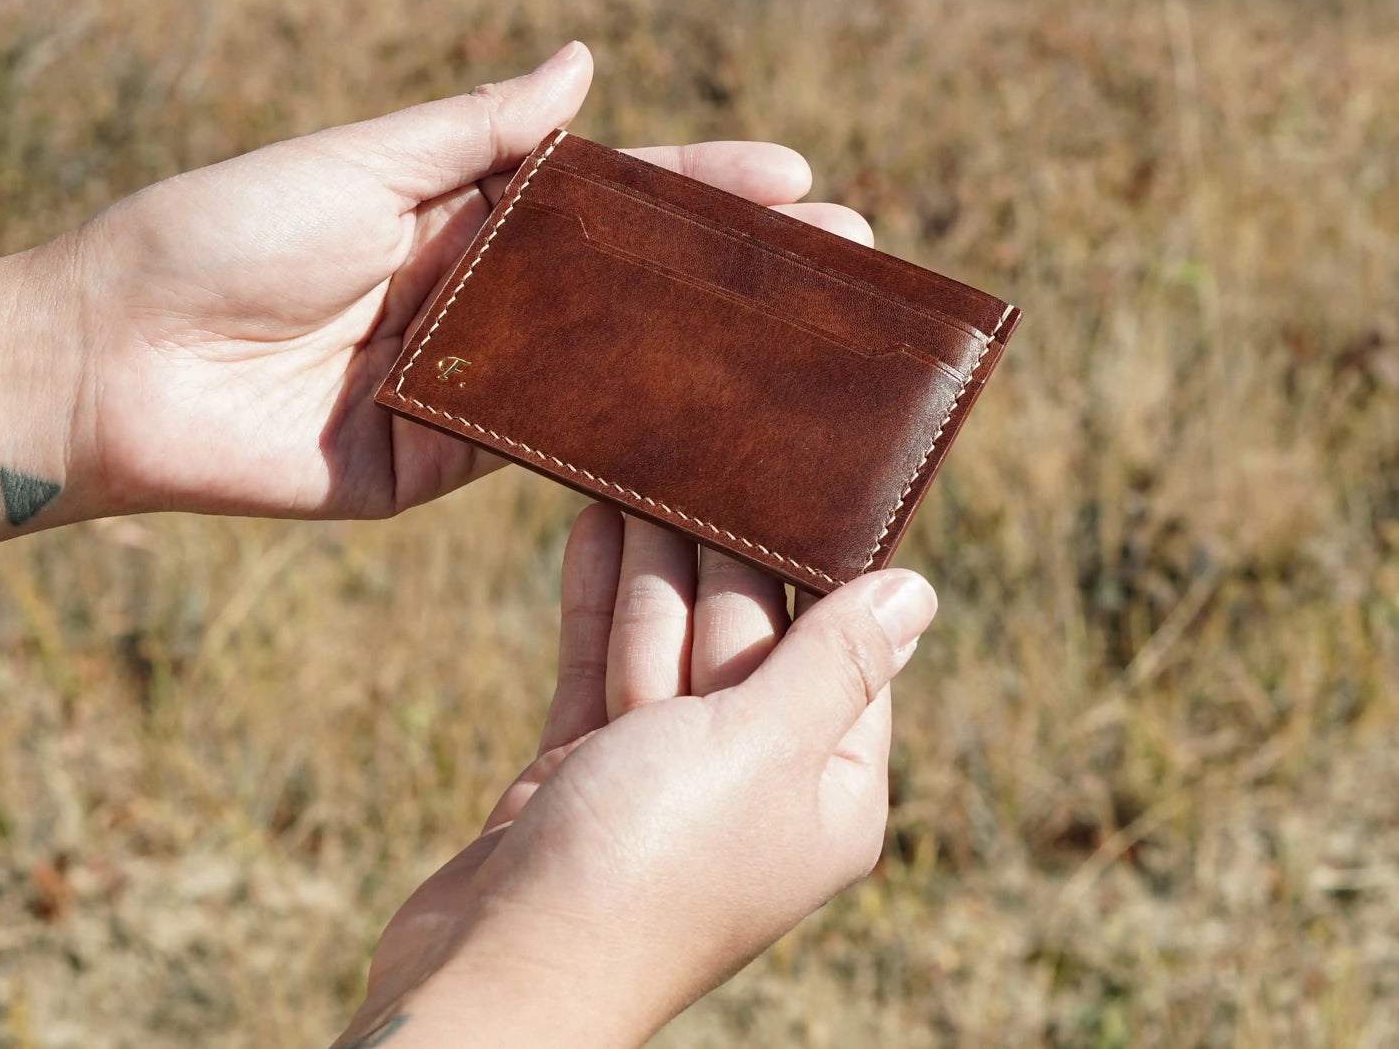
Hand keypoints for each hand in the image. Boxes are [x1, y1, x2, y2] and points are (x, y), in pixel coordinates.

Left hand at [0, 42, 870, 535]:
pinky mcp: (450, 461)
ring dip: (707, 358)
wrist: (121, 368)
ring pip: (612, 365)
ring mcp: (479, 381)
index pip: (611, 195)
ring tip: (810, 350)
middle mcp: (488, 295)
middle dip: (736, 271)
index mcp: (468, 213)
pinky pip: (553, 450)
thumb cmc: (226, 236)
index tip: (794, 180)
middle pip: (632, 282)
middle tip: (845, 261)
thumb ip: (479, 131)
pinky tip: (715, 438)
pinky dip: (629, 442)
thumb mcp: (361, 163)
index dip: (700, 187)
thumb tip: (584, 62)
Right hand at [334, 509, 938, 1047]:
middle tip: (696, 454)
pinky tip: (593, 529)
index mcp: (827, 785)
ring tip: (635, 471)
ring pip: (669, 641)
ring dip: (652, 564)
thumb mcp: (761, 743)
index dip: (816, 565)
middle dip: (716, 554)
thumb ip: (835, 660)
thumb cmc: (649, 862)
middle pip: (746, 634)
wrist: (500, 967)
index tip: (799, 480)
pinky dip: (599, 602)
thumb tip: (920, 592)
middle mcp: (756, 779)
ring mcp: (667, 774)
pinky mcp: (590, 767)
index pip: (841, 647)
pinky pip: (603, 665)